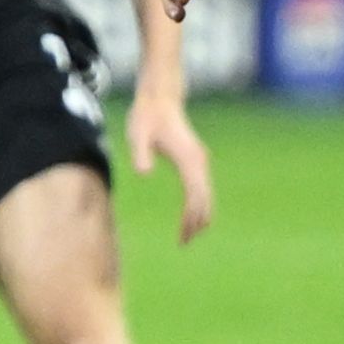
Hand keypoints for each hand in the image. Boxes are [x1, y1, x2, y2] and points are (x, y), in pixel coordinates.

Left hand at [126, 87, 214, 245]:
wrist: (160, 100)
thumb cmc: (146, 118)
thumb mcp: (137, 134)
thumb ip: (140, 154)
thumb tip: (143, 172)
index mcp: (188, 159)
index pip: (195, 195)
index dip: (190, 218)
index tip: (182, 236)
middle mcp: (199, 161)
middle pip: (205, 199)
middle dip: (197, 222)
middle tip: (184, 244)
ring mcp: (200, 161)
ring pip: (206, 195)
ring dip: (200, 216)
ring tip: (187, 237)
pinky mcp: (196, 160)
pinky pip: (202, 188)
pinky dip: (199, 205)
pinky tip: (190, 217)